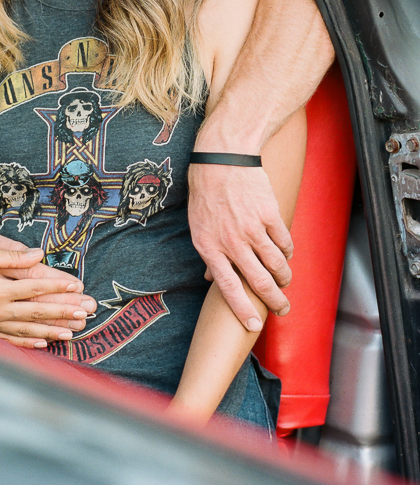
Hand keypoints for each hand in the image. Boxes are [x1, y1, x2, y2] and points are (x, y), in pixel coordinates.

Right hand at [0, 238, 95, 347]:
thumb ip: (10, 256)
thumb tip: (37, 255)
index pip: (35, 288)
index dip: (59, 288)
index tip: (78, 287)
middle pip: (36, 311)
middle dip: (64, 312)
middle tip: (86, 313)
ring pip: (27, 329)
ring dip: (51, 330)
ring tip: (72, 332)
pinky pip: (10, 339)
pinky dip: (28, 341)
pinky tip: (42, 342)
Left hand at [187, 163, 292, 330]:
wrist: (221, 158)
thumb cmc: (206, 192)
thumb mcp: (197, 225)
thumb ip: (208, 254)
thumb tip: (210, 280)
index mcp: (209, 246)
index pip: (228, 288)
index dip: (242, 310)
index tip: (254, 326)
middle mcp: (231, 241)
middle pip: (259, 282)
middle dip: (274, 301)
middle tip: (283, 309)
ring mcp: (252, 228)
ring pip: (277, 265)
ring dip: (284, 278)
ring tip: (286, 282)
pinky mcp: (269, 215)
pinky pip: (284, 243)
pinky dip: (287, 252)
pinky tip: (285, 254)